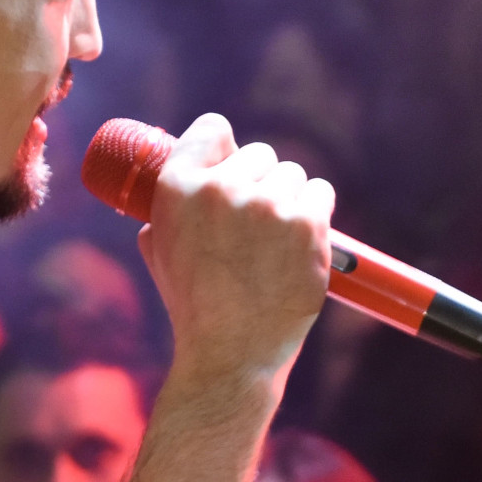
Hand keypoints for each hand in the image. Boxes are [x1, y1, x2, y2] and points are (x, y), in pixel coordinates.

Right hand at [135, 114, 332, 379]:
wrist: (231, 353)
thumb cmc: (194, 304)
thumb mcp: (160, 248)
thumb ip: (170, 206)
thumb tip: (193, 175)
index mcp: (178, 188)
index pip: (212, 129)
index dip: (224, 146)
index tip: (230, 163)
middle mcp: (221, 189)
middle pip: (258, 153)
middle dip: (259, 181)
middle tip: (256, 221)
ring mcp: (267, 205)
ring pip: (292, 173)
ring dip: (289, 197)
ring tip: (277, 238)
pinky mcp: (307, 224)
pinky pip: (320, 192)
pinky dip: (316, 211)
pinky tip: (302, 238)